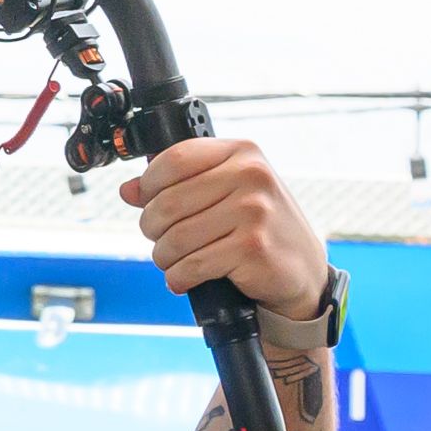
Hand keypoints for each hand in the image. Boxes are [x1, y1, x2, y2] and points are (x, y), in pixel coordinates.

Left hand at [121, 136, 329, 319]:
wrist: (302, 270)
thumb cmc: (258, 228)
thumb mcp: (227, 194)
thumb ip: (180, 185)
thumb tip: (129, 189)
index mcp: (243, 153)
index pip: (172, 160)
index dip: (149, 185)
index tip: (150, 202)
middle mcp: (252, 176)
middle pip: (166, 203)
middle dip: (153, 230)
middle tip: (164, 240)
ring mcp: (255, 211)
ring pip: (173, 239)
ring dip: (165, 258)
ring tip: (178, 260)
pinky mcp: (252, 248)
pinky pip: (190, 266)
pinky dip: (178, 278)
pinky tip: (187, 278)